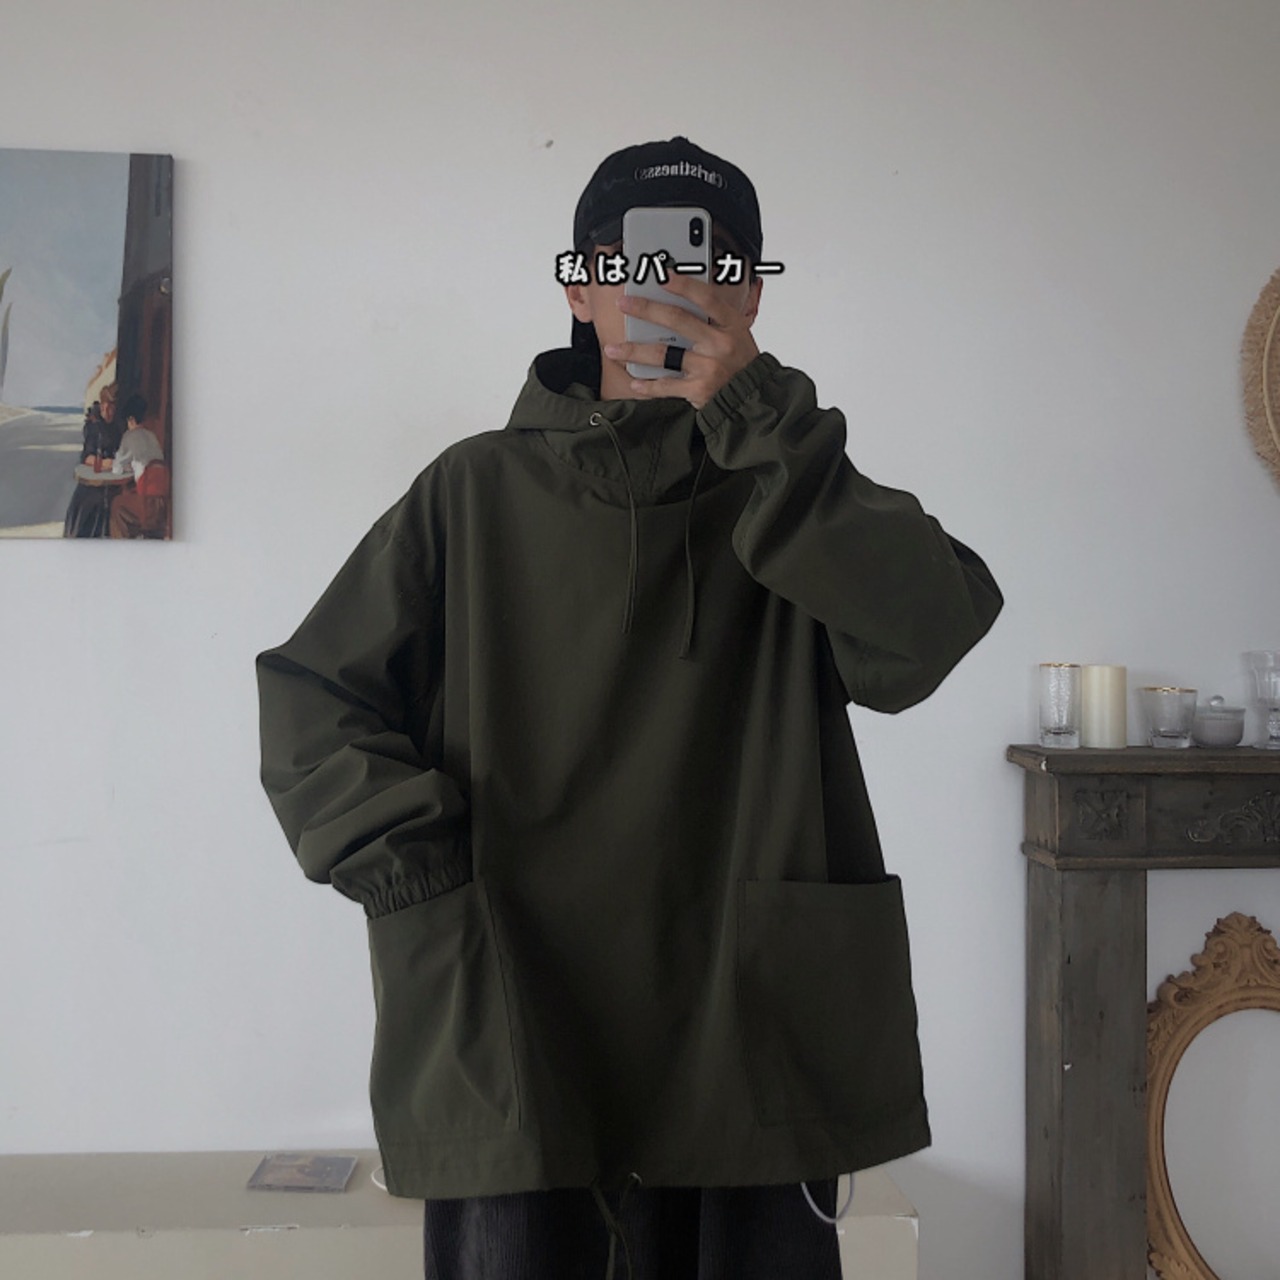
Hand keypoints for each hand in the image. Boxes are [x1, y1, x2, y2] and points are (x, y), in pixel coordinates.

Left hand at [603, 272, 759, 409]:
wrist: (753, 399)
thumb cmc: (740, 364)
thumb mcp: (736, 334)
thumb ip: (712, 319)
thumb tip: (678, 299)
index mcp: (731, 325)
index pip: (706, 298)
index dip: (684, 285)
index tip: (662, 275)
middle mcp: (720, 344)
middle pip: (677, 320)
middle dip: (646, 309)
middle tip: (624, 304)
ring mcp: (708, 367)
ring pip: (664, 355)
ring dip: (634, 352)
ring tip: (614, 349)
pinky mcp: (699, 390)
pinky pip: (666, 386)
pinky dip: (648, 385)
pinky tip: (635, 381)